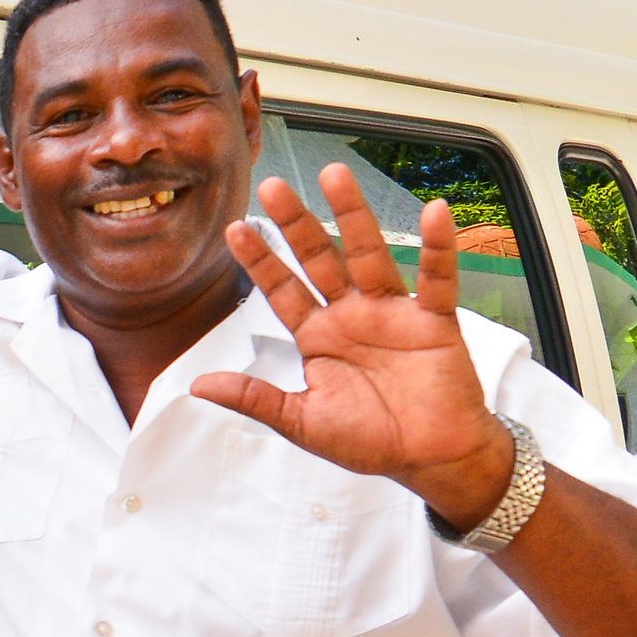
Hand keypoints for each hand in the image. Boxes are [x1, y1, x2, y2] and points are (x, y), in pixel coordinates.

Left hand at [189, 164, 516, 528]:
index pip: (282, 291)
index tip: (235, 228)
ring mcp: (392, 313)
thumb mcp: (303, 423)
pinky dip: (438, 248)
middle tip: (272, 188)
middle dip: (296, 225)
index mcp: (318, 337)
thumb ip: (255, 399)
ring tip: (335, 177)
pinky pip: (437, 279)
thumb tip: (198, 385)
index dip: (261, 261)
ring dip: (353, 216)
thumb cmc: (371, 441)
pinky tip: (434, 213)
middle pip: (319, 260)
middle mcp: (351, 315)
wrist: (431, 459)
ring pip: (368, 255)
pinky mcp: (434, 321)